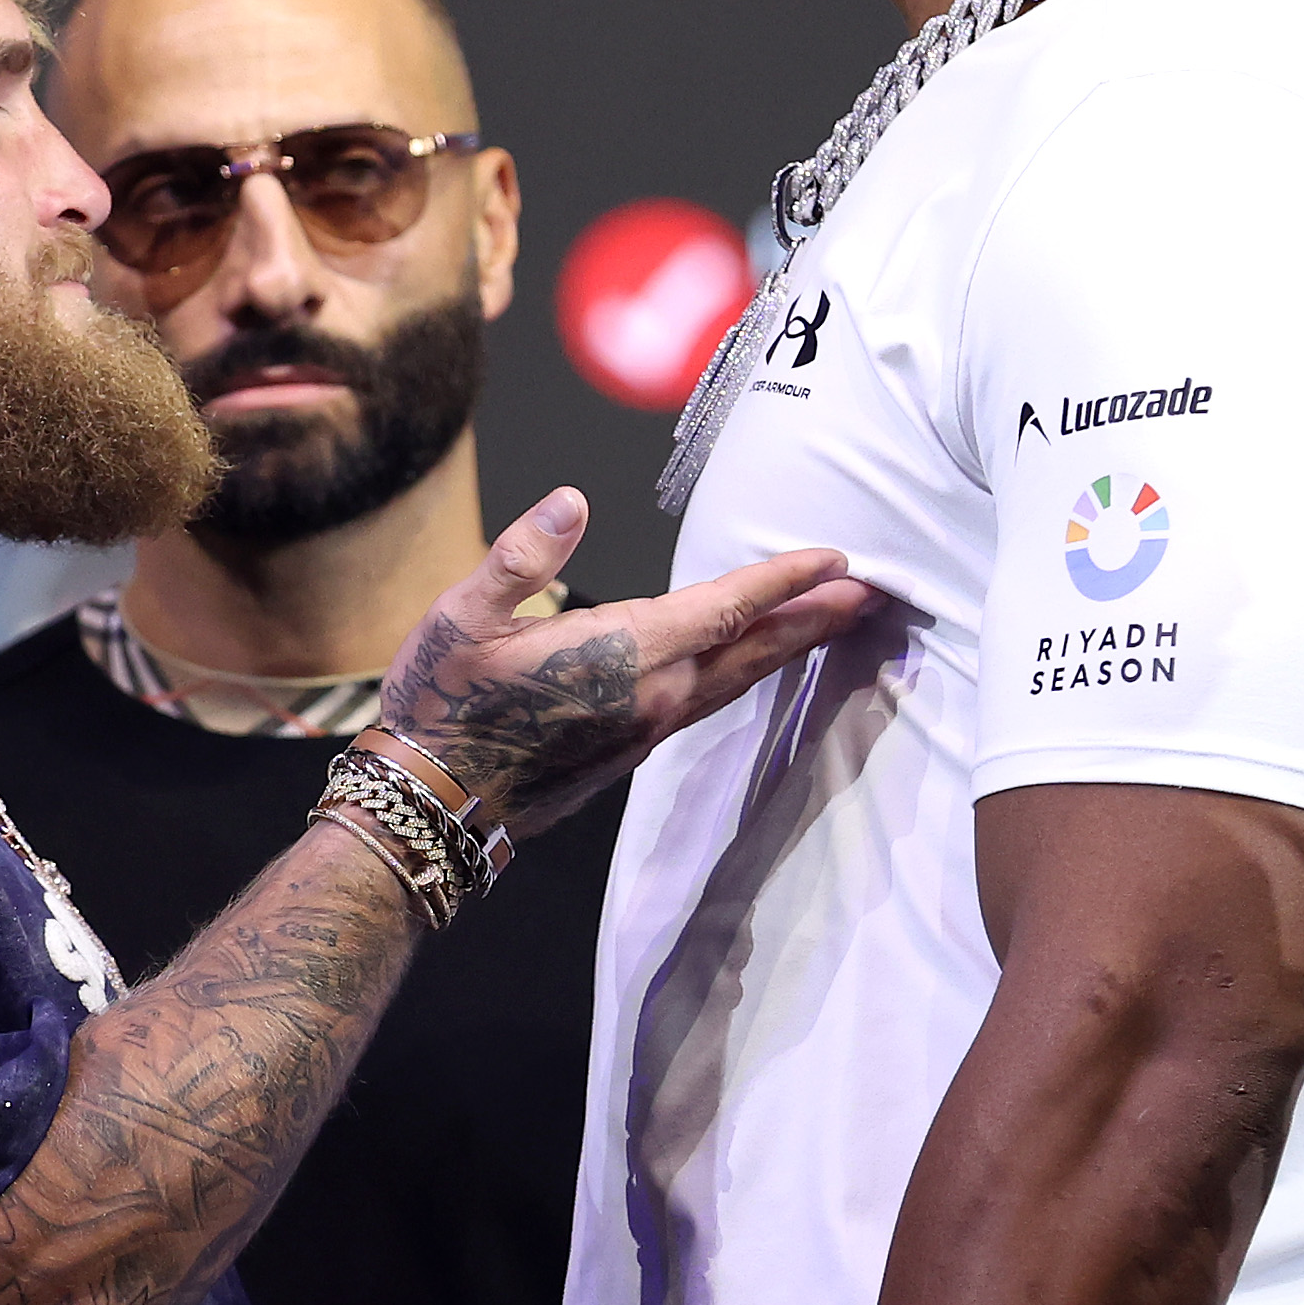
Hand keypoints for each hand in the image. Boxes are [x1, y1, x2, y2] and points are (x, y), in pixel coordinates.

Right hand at [380, 488, 870, 836]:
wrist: (434, 802)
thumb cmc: (443, 702)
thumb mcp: (462, 616)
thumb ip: (522, 556)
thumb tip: (570, 501)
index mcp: (619, 654)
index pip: (721, 609)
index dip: (780, 581)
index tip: (832, 558)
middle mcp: (650, 695)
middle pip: (751, 650)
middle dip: (812, 617)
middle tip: (869, 591)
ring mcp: (646, 727)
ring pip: (736, 681)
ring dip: (788, 647)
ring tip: (829, 620)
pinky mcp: (634, 748)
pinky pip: (711, 702)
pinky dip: (746, 675)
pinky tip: (751, 664)